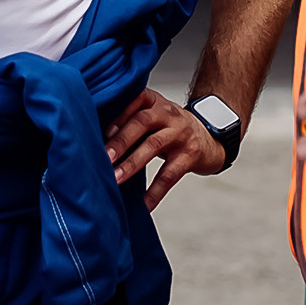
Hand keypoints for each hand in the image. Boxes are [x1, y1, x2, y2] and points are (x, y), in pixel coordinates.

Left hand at [104, 88, 228, 209]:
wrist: (210, 137)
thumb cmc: (171, 128)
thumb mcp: (154, 116)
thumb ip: (131, 122)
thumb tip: (95, 140)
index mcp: (154, 102)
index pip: (135, 101)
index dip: (118, 115)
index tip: (102, 131)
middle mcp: (168, 114)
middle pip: (142, 122)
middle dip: (120, 140)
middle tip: (104, 157)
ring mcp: (180, 133)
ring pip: (153, 145)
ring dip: (132, 163)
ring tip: (116, 178)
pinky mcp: (190, 155)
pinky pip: (169, 174)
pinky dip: (155, 192)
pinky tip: (144, 204)